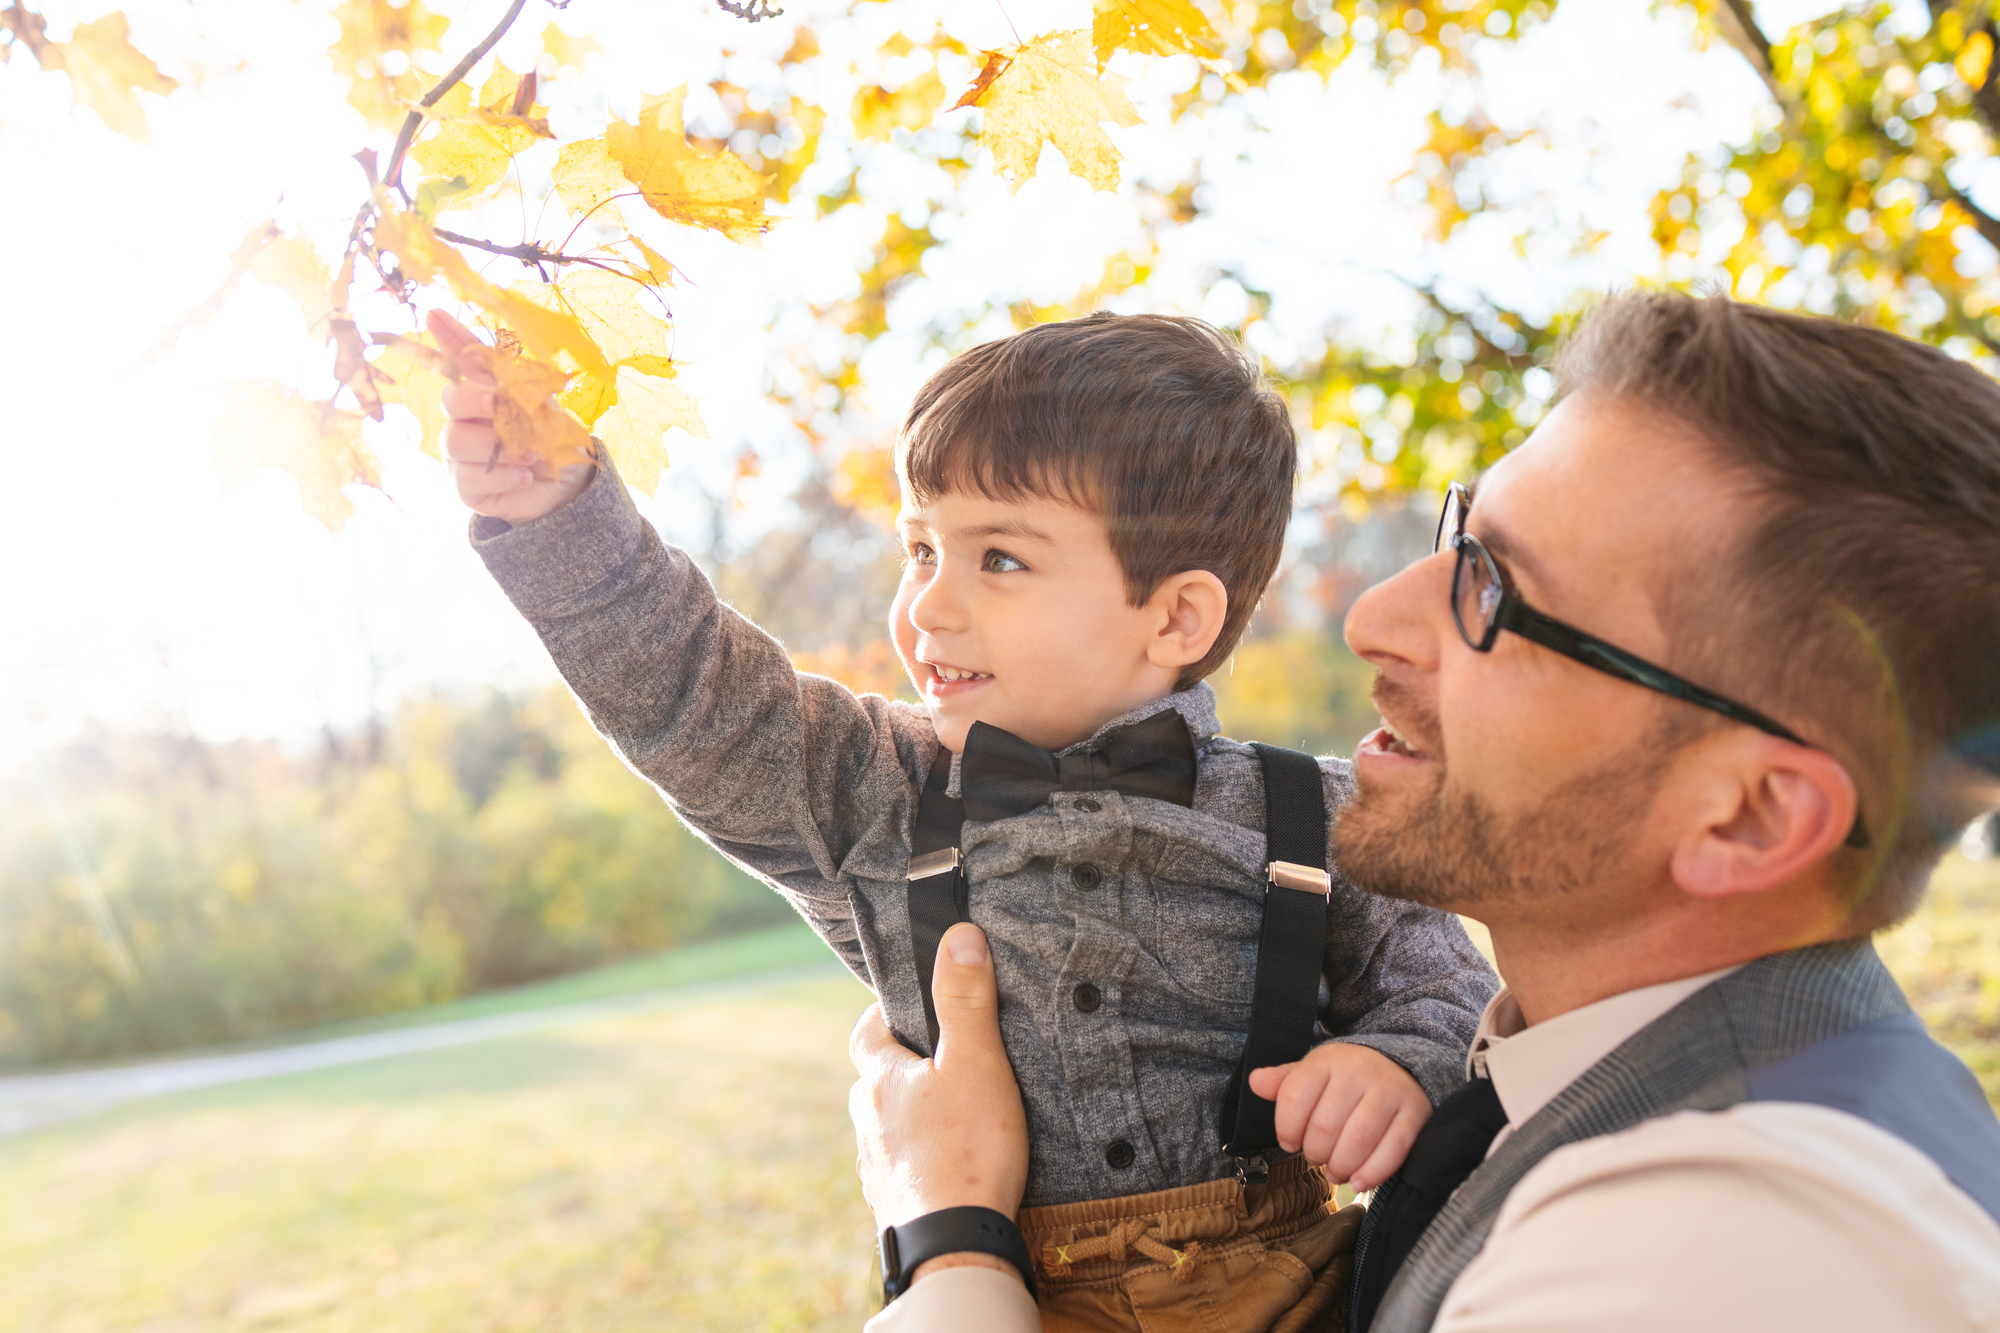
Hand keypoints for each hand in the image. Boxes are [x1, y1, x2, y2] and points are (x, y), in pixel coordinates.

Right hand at [427, 309, 595, 523]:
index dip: (448, 337)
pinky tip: (524, 476)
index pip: (461, 361)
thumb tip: (517, 353)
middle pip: (450, 401)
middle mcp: (464, 422)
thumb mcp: (547, 408)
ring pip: (456, 441)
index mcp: (485, 395)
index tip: (435, 312)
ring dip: (497, 445)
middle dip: (476, 400)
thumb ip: (527, 384)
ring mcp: (460, 455)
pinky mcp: (465, 487)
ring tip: (530, 454)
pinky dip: (502, 476)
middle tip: (500, 406)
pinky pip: (469, 478)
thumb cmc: (553, 443)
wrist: (568, 487)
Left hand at [848, 923, 1028, 1284]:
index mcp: (880, 1081)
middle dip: (903, 1068)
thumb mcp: (975, 1061)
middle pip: (875, 1082)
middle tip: (945, 1062)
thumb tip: (958, 937)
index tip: (910, 1007)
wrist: (952, 1244)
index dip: (885, 1015)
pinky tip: (948, 1168)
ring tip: (952, 1117)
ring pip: (885, 1129)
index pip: (865, 1032)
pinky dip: (919, 1162)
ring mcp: (876, 1167)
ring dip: (910, 1119)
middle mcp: (866, 1123)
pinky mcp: (893, 1206)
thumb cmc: (964, 1149)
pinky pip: (901, 1171)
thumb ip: (965, 1000)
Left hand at [1248, 1043, 1430, 1191]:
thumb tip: (1255, 1082)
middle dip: (1315, 1152)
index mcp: (1328, 1059)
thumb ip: (1285, 1082)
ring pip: (1358, 1138)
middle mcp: (1359, 1071)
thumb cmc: (1348, 1077)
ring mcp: (1390, 1091)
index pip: (1294, 1096)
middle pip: (1324, 1124)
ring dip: (1341, 1166)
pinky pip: (1393, 1149)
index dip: (1285, 1128)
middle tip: (1317, 1159)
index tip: (1290, 1141)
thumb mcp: (1315, 1072)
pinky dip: (1372, 1172)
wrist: (1402, 1065)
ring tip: (1336, 1172)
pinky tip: (1359, 1182)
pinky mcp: (1415, 1112)